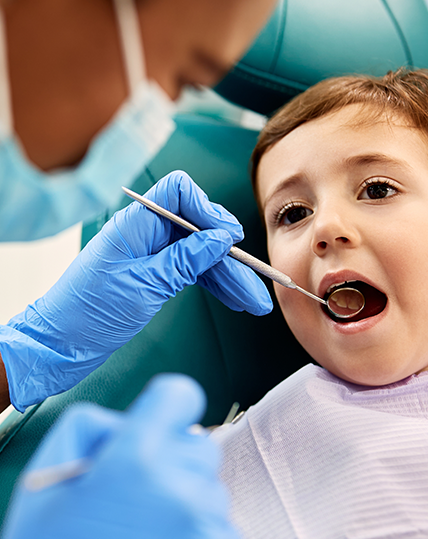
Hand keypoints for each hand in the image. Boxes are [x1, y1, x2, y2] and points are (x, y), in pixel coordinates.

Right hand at [0, 374, 239, 538]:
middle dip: (172, 464)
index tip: (159, 426)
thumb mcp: (48, 476)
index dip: (167, 407)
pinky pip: (222, 538)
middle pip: (200, 448)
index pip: (179, 396)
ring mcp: (208, 533)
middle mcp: (182, 489)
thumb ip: (96, 428)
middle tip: (137, 502)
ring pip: (211, 495)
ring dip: (186, 508)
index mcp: (136, 459)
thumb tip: (135, 423)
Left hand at [2, 171, 271, 409]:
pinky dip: (211, 285)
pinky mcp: (152, 276)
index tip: (230, 238)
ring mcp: (149, 255)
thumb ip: (186, 260)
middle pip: (198, 230)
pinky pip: (190, 272)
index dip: (208, 210)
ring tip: (254, 302)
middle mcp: (144, 234)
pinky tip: (233, 298)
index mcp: (135, 224)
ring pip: (199, 255)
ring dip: (227, 277)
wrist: (60, 346)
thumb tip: (221, 240)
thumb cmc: (88, 315)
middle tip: (255, 283)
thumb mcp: (145, 286)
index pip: (179, 192)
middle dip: (229, 256)